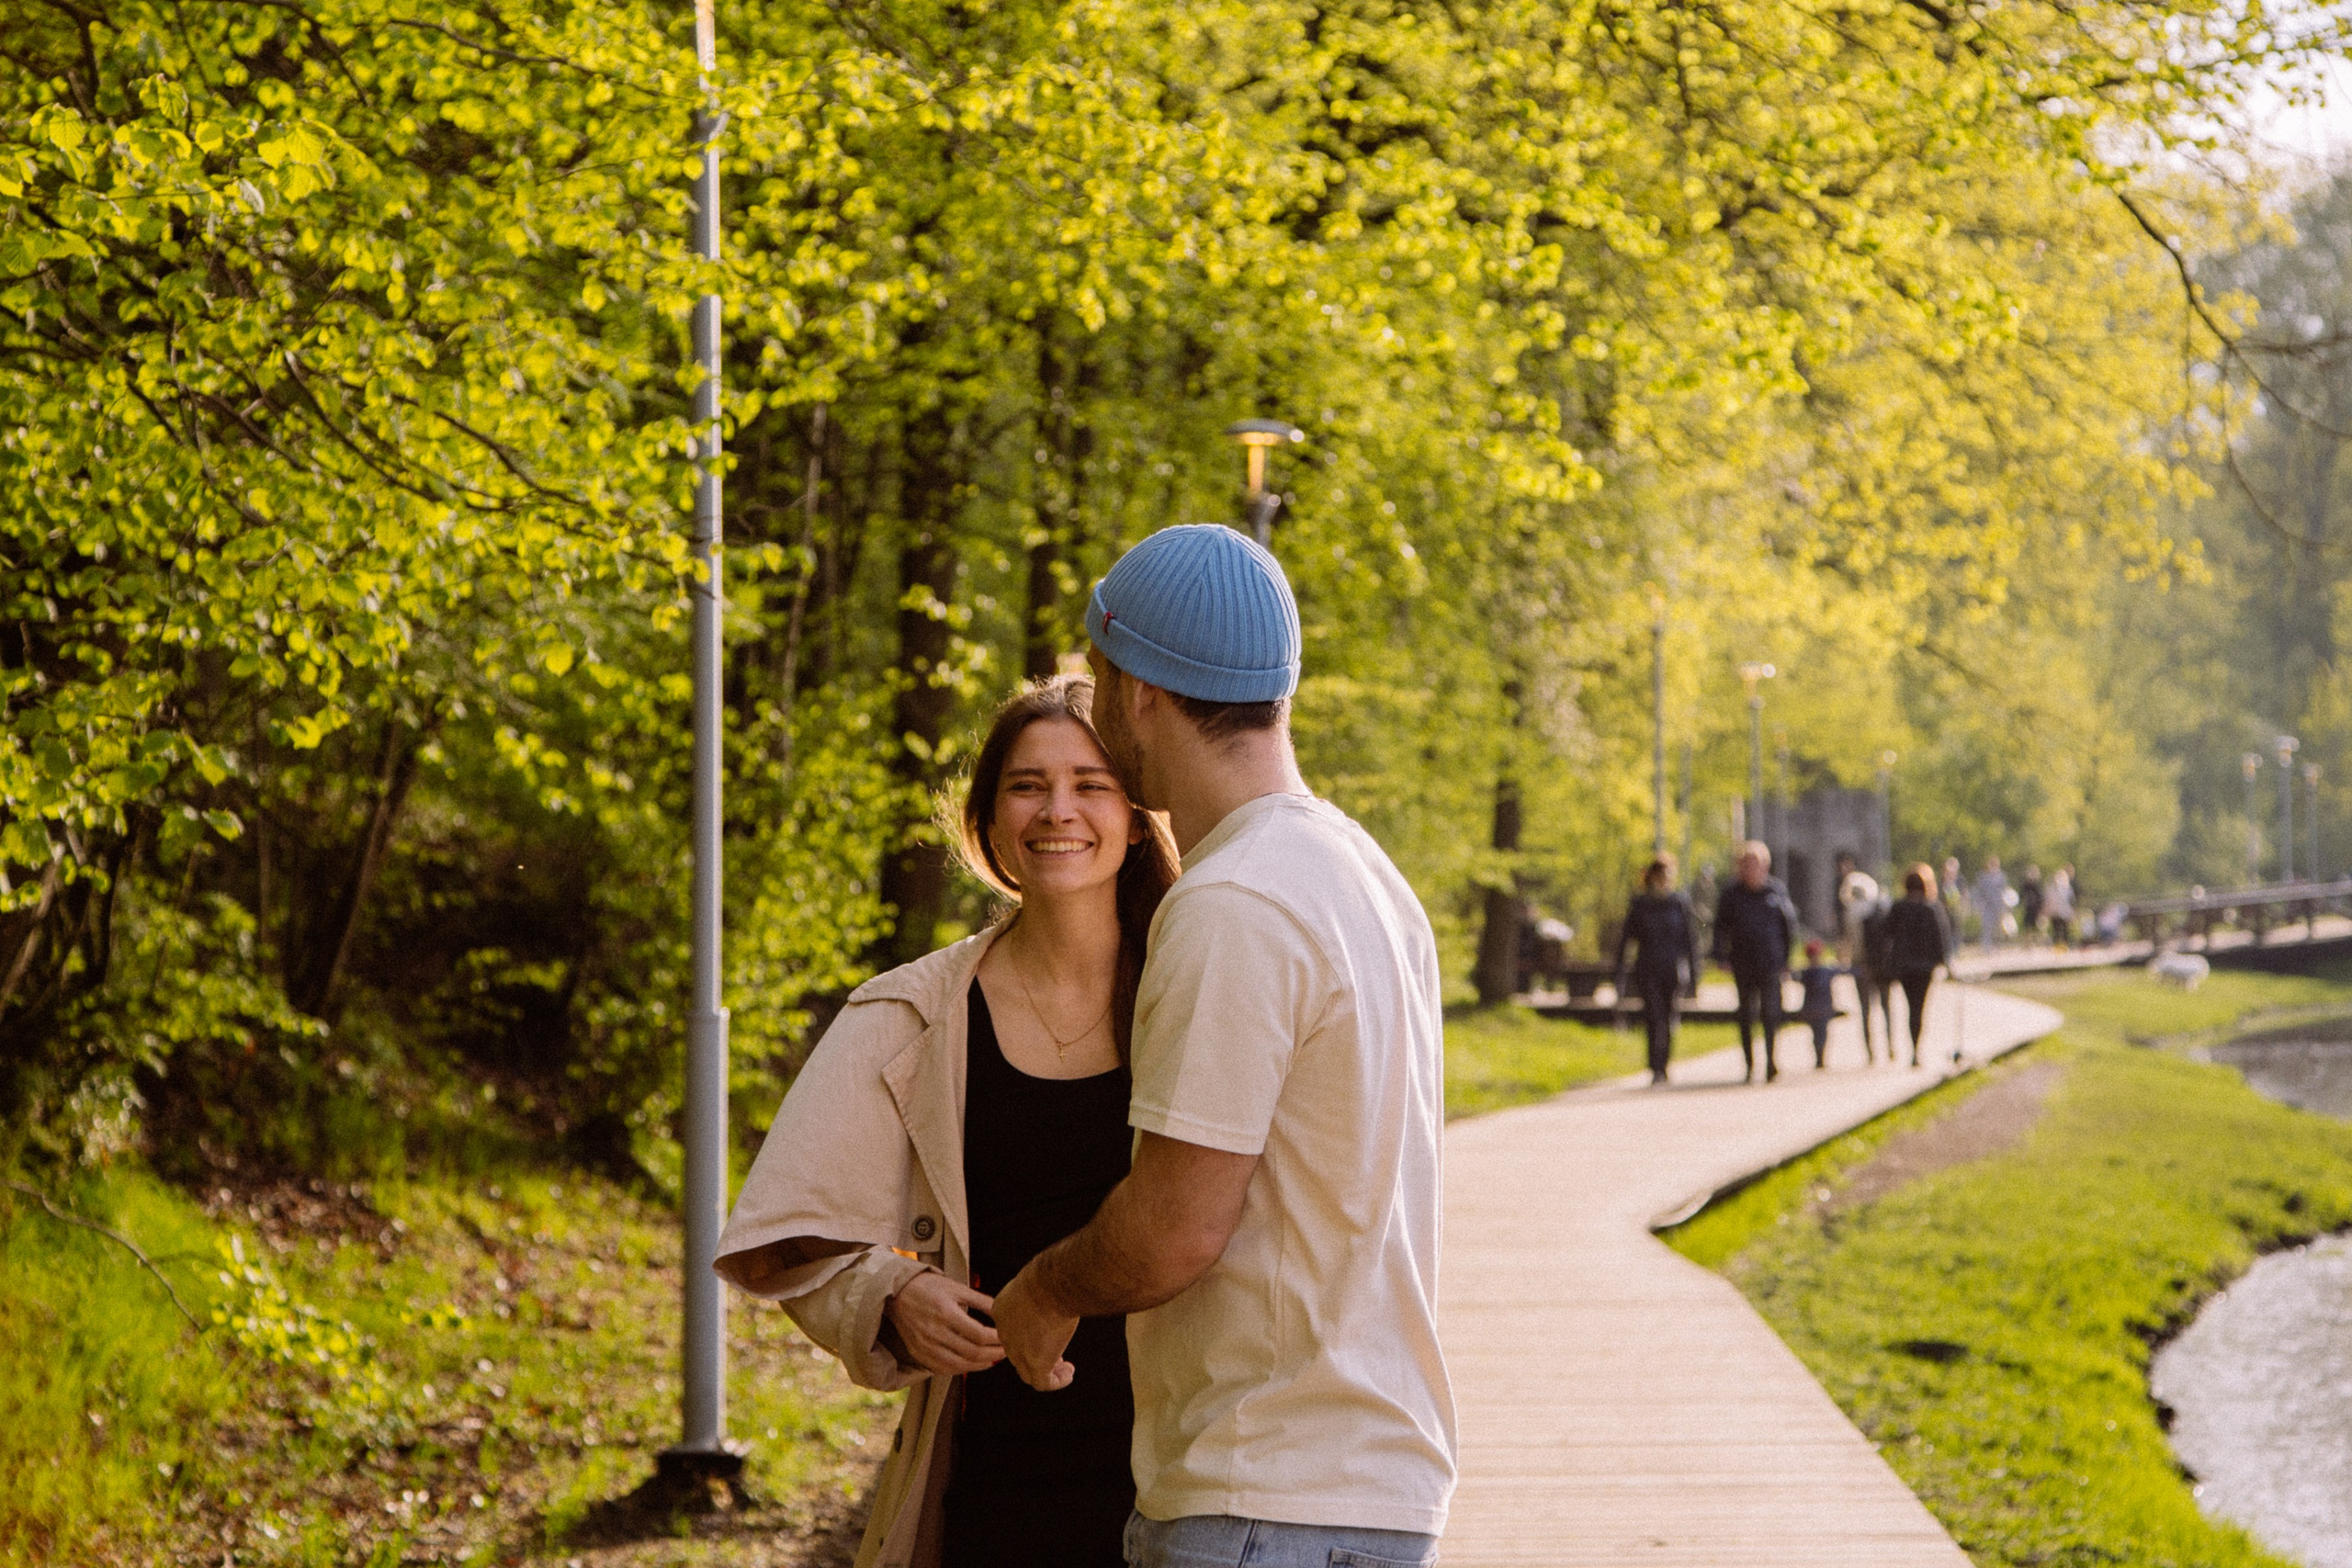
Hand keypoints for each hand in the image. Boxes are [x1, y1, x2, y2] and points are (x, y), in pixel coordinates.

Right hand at [884, 1271, 1003, 1376]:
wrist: (896, 1294)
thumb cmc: (929, 1287)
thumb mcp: (957, 1288)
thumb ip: (981, 1301)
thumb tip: (1003, 1310)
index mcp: (945, 1313)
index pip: (978, 1334)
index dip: (997, 1339)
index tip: (1008, 1336)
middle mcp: (934, 1333)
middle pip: (971, 1352)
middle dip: (994, 1353)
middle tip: (1007, 1350)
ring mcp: (925, 1347)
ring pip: (959, 1365)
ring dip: (981, 1365)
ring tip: (995, 1359)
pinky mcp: (919, 1354)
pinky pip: (944, 1369)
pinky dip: (963, 1369)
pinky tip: (975, 1363)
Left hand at [990, 1266, 1078, 1390]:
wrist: (1053, 1285)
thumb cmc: (1049, 1276)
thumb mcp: (1037, 1282)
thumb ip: (1040, 1292)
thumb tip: (1054, 1290)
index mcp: (1002, 1310)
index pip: (1010, 1331)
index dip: (1028, 1337)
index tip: (1045, 1335)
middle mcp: (1005, 1332)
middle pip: (1018, 1352)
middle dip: (1038, 1354)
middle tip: (1057, 1355)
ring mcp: (1018, 1350)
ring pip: (1028, 1371)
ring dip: (1048, 1371)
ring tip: (1065, 1368)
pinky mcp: (1036, 1363)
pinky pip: (1043, 1383)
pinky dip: (1056, 1382)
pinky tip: (1069, 1374)